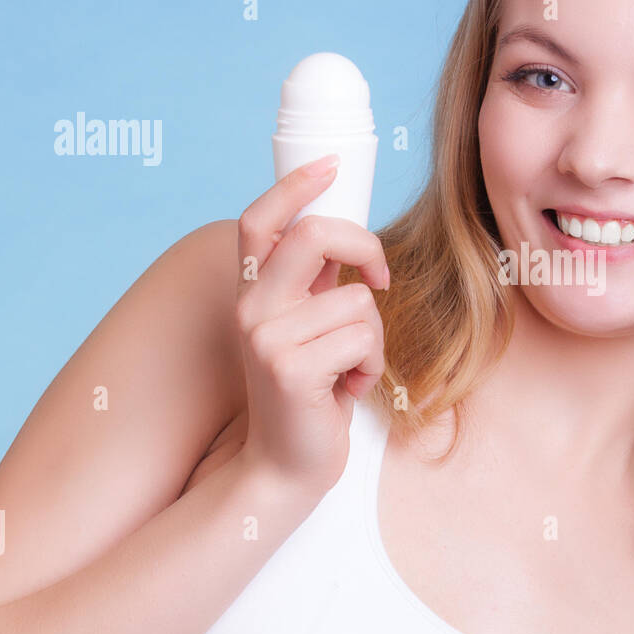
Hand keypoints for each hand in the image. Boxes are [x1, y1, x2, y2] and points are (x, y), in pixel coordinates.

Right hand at [232, 157, 388, 498]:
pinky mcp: (292, 370)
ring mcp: (267, 338)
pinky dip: (371, 367)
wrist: (285, 466)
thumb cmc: (307, 396)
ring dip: (373, 339)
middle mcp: (251, 308)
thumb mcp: (306, 331)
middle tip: (381, 277)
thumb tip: (346, 236)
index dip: (294, 186)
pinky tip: (347, 391)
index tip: (330, 166)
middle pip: (316, 236)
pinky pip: (364, 340)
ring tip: (349, 369)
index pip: (260, 221)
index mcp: (255, 293)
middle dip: (365, 247)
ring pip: (359, 300)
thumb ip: (316, 286)